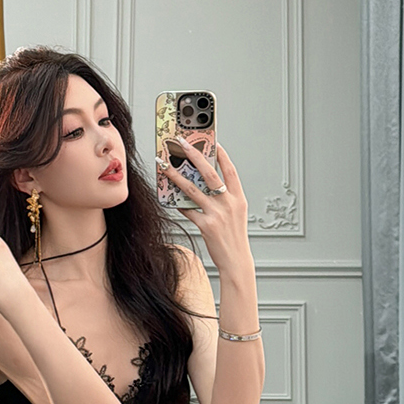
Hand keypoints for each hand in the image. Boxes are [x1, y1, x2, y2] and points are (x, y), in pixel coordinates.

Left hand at [157, 140, 250, 270]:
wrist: (236, 260)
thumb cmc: (234, 237)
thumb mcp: (235, 214)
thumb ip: (224, 198)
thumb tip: (204, 184)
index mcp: (238, 198)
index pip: (230, 171)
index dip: (222, 155)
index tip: (213, 142)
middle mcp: (228, 203)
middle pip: (209, 173)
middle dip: (193, 155)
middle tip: (181, 143)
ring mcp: (217, 214)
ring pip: (192, 189)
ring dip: (176, 175)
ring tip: (164, 165)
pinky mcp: (206, 225)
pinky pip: (188, 209)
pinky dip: (178, 202)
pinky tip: (170, 195)